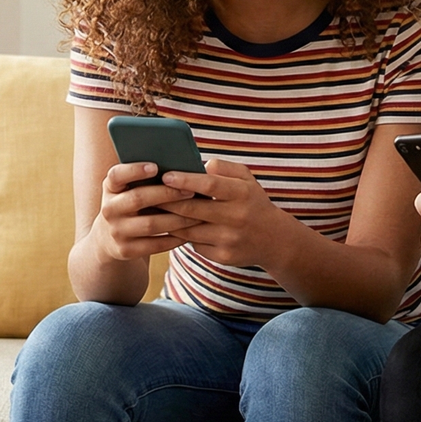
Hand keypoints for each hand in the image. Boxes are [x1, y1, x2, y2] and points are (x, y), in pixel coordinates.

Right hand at [91, 161, 198, 261]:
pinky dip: (175, 239)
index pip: (117, 175)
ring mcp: (116, 231)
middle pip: (138, 199)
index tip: (155, 166)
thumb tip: (181, 168)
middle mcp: (109, 209)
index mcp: (110, 188)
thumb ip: (145, 179)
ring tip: (198, 214)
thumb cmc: (130, 205)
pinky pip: (155, 245)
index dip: (134, 170)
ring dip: (177, 219)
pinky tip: (190, 232)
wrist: (109, 239)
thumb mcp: (127, 190)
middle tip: (190, 191)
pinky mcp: (126, 250)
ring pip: (151, 224)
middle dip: (167, 194)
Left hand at [157, 159, 304, 267]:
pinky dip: (181, 236)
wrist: (274, 240)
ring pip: (189, 229)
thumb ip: (223, 167)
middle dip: (168, 201)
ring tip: (151, 210)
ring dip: (168, 220)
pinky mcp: (223, 257)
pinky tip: (168, 228)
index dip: (186, 180)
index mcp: (242, 193)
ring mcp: (229, 239)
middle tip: (146, 193)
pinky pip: (194, 245)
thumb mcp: (246, 179)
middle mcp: (237, 217)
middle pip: (194, 209)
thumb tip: (197, 165)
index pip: (211, 185)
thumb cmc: (252, 202)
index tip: (166, 175)